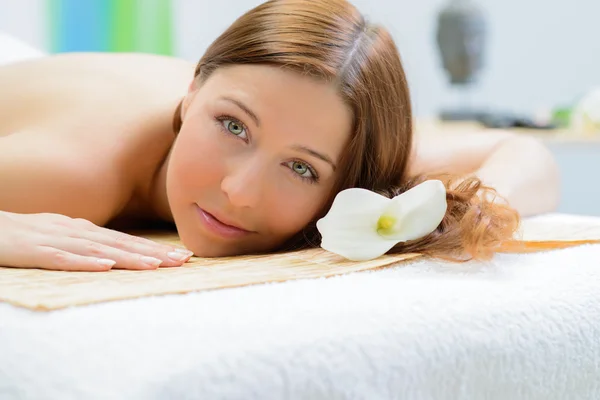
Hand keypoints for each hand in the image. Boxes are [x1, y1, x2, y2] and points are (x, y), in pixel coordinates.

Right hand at [0, 211, 193, 270]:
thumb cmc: (24, 234)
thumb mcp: (60, 235)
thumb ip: (86, 242)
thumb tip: (112, 253)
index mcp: (83, 229)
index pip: (126, 240)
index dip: (154, 248)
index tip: (182, 256)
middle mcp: (75, 231)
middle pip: (120, 243)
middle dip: (153, 253)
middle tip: (183, 261)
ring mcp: (55, 240)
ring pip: (99, 250)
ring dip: (128, 258)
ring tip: (156, 265)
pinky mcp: (34, 251)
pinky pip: (62, 258)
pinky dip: (85, 262)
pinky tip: (105, 267)